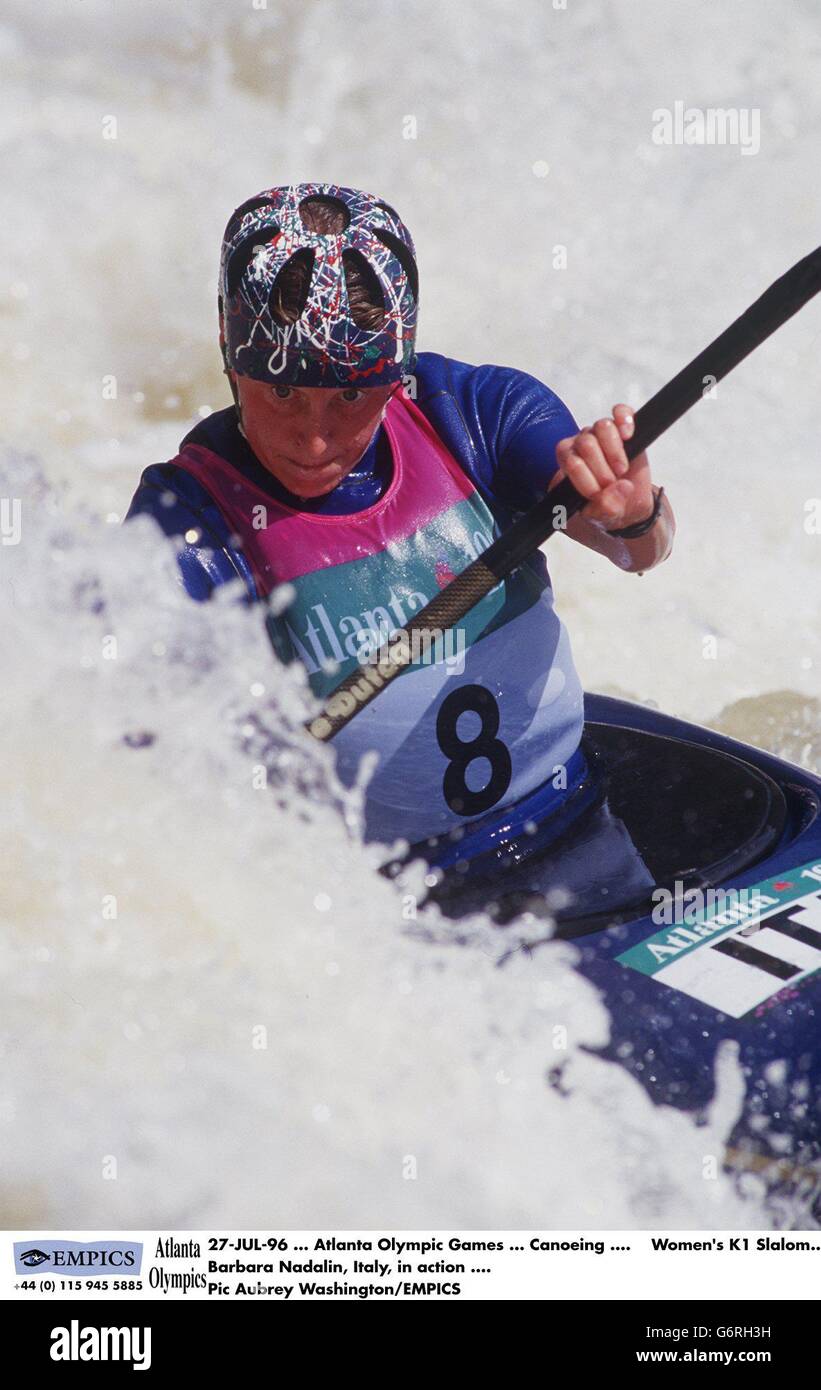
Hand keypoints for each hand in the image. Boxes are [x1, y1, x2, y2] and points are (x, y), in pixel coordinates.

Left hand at [550, 404, 653, 530]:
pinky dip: (625, 420)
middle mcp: (581, 445)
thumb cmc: (608, 508)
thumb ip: (606, 507)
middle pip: (585, 442)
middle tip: (611, 483)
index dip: (583, 476)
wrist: (630, 505)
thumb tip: (622, 485)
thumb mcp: (602, 517)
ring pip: (602, 426)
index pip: (569, 458)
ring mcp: (602, 435)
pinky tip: (629, 436)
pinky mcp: (624, 428)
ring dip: (614, 450)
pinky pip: (621, 411)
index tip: (597, 494)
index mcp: (568, 464)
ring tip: (622, 470)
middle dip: (600, 467)